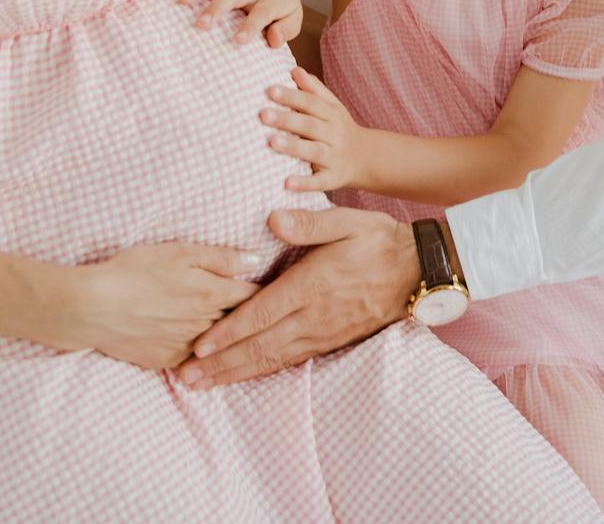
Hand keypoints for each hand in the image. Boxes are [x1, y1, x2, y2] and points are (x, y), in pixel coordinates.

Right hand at [63, 241, 264, 370]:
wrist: (93, 307)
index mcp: (213, 295)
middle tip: (277, 318)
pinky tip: (213, 355)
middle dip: (258, 320)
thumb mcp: (179, 252)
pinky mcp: (168, 361)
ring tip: (249, 338)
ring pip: (222, 345)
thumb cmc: (135, 271)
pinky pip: (196, 359)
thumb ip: (220, 258)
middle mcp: (207, 325)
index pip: (255, 297)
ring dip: (234, 341)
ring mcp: (188, 347)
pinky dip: (207, 357)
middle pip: (242, 324)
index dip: (270, 293)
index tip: (284, 293)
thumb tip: (256, 261)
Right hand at [175, 0, 302, 46]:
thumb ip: (285, 30)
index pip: (263, 12)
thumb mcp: (293, 21)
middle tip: (201, 25)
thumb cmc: (282, 9)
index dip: (251, 26)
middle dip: (217, 8)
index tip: (238, 41)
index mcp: (273, 0)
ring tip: (182, 0)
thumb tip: (273, 40)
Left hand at [177, 207, 419, 389]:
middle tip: (186, 378)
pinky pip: (290, 361)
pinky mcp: (330, 341)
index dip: (229, 332)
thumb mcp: (347, 221)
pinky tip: (243, 376)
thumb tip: (273, 219)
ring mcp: (322, 332)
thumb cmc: (378, 241)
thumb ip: (309, 223)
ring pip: (272, 359)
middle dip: (220, 364)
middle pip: (260, 346)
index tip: (199, 347)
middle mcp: (314, 315)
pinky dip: (262, 371)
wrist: (417, 272)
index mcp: (313, 284)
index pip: (262, 313)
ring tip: (203, 384)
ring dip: (235, 373)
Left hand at [262, 67, 369, 192]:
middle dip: (287, 120)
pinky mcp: (334, 179)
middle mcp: (335, 134)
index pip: (311, 103)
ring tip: (273, 142)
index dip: (291, 96)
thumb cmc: (339, 129)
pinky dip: (305, 183)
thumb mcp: (332, 107)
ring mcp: (335, 157)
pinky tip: (287, 183)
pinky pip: (319, 182)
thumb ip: (314, 90)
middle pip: (310, 126)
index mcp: (332, 115)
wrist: (366, 158)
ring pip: (314, 152)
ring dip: (294, 147)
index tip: (269, 90)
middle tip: (263, 114)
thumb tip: (295, 70)